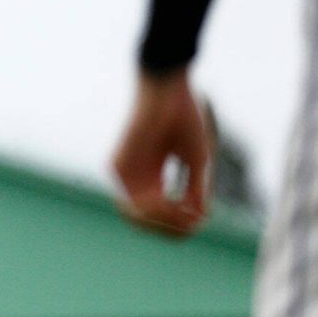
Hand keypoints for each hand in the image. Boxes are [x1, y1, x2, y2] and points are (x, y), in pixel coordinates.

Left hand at [111, 68, 212, 237]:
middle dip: (172, 229)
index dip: (182, 225)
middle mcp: (135, 177)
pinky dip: (153, 209)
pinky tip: (170, 201)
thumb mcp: (195, 161)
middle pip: (148, 224)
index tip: (201, 219)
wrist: (167, 87)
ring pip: (138, 219)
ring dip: (164, 222)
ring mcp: (124, 172)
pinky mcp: (117, 166)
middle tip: (193, 222)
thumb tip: (197, 219)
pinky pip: (130, 204)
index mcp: (153, 175)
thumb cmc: (183, 117)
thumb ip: (194, 190)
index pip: (162, 217)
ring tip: (184, 210)